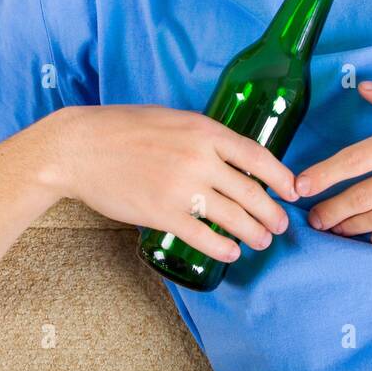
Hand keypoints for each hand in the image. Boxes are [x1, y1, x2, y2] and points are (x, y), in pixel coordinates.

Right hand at [52, 104, 299, 262]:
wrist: (79, 148)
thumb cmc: (121, 129)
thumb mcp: (171, 118)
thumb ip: (201, 135)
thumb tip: (227, 155)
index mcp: (204, 131)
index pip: (257, 156)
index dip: (280, 177)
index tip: (292, 191)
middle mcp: (199, 158)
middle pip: (251, 191)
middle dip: (270, 213)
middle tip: (279, 225)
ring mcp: (181, 187)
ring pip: (232, 216)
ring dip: (253, 233)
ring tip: (260, 241)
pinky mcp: (162, 213)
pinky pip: (203, 235)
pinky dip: (222, 247)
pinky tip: (230, 252)